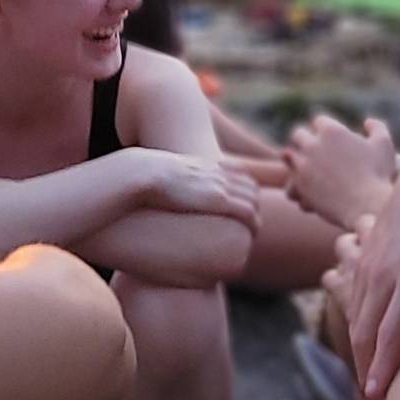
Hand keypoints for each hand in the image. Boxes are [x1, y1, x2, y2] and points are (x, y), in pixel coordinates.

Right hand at [138, 149, 262, 230]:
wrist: (144, 173)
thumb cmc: (145, 178)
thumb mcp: (164, 174)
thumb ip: (174, 180)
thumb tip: (166, 190)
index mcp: (206, 166)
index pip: (240, 174)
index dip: (245, 190)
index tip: (242, 206)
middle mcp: (217, 173)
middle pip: (250, 186)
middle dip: (254, 203)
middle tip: (249, 223)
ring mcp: (219, 185)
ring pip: (253, 199)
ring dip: (255, 216)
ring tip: (251, 233)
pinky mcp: (218, 199)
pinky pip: (247, 212)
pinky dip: (253, 222)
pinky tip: (251, 234)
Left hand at [285, 115, 399, 228]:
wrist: (368, 206)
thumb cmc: (379, 175)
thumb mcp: (384, 146)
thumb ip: (376, 128)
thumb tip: (367, 122)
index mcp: (332, 131)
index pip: (319, 121)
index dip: (323, 127)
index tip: (326, 135)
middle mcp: (312, 144)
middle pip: (298, 134)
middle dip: (305, 140)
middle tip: (310, 148)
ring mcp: (302, 165)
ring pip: (288, 156)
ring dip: (295, 160)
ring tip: (303, 167)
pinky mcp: (298, 186)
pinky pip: (289, 181)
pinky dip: (294, 184)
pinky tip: (303, 189)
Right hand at [340, 154, 399, 399]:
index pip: (390, 334)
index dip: (381, 367)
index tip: (376, 394)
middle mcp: (385, 273)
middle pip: (364, 331)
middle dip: (364, 367)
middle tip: (370, 399)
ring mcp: (369, 262)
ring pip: (354, 314)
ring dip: (358, 348)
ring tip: (367, 376)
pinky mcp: (364, 255)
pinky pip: (352, 295)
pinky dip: (355, 322)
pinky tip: (363, 340)